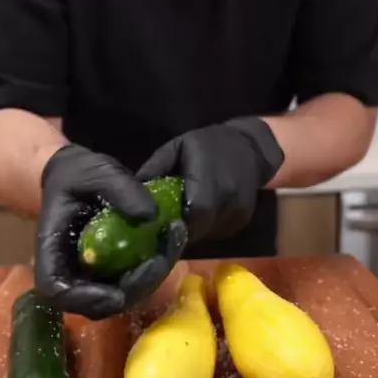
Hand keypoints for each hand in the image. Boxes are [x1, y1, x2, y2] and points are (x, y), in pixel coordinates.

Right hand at [34, 144, 187, 319]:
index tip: (115, 293)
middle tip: (159, 260)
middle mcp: (69, 271)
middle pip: (95, 304)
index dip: (84, 299)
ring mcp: (92, 276)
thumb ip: (120, 187)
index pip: (55, 290)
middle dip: (132, 289)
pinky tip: (172, 240)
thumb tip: (152, 216)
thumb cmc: (77, 173)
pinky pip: (133, 282)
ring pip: (120, 297)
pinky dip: (154, 268)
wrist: (77, 175)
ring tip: (172, 242)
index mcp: (51, 250)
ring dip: (150, 280)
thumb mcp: (95, 170)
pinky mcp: (112, 271)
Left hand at [138, 118, 283, 243]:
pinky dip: (208, 230)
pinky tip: (200, 219)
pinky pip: (221, 233)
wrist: (248, 148)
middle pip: (204, 224)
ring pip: (212, 232)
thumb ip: (155, 168)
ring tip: (183, 222)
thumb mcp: (176, 148)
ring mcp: (240, 207)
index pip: (197, 207)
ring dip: (195, 231)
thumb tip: (129, 190)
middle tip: (167, 230)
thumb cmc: (206, 145)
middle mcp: (228, 191)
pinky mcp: (244, 219)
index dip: (179, 222)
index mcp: (208, 171)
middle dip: (184, 231)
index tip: (162, 225)